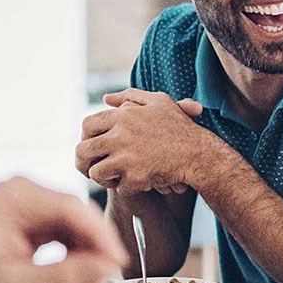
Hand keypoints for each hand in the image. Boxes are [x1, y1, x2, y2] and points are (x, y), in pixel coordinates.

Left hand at [0, 177, 127, 282]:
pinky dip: (77, 264)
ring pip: (79, 232)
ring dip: (88, 264)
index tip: (118, 262)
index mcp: (14, 197)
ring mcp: (32, 208)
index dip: (100, 236)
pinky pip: (70, 240)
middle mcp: (26, 195)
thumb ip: (63, 274)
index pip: (71, 208)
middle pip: (79, 219)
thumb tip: (107, 268)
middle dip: (95, 255)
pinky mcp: (37, 223)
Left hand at [75, 89, 208, 195]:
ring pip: (96, 172)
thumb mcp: (159, 102)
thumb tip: (106, 98)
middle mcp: (120, 135)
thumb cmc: (180, 127)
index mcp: (123, 116)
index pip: (87, 125)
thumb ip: (130, 96)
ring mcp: (126, 158)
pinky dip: (125, 187)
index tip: (92, 145)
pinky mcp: (134, 178)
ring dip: (102, 177)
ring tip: (112, 177)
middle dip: (83, 161)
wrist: (198, 154)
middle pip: (83, 150)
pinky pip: (117, 187)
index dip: (86, 137)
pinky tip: (135, 182)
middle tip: (90, 167)